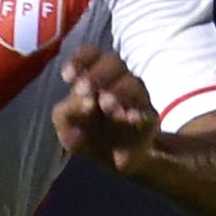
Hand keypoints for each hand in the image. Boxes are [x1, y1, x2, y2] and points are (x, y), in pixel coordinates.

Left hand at [52, 50, 159, 173]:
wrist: (109, 160)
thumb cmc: (84, 134)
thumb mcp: (66, 126)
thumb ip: (67, 112)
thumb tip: (87, 104)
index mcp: (93, 76)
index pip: (92, 54)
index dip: (81, 59)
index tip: (67, 77)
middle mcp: (117, 80)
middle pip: (113, 62)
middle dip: (98, 74)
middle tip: (83, 91)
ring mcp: (136, 98)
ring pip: (134, 83)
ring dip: (119, 91)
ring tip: (105, 105)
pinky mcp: (149, 119)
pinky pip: (148, 111)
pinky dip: (139, 113)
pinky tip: (129, 118)